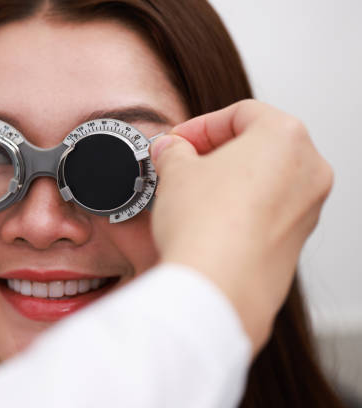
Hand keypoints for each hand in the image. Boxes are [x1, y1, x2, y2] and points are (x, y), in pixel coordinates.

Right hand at [149, 100, 332, 353]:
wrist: (216, 288)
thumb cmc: (207, 227)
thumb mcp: (175, 171)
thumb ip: (173, 151)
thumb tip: (170, 150)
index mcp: (286, 138)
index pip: (241, 113)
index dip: (200, 125)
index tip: (177, 140)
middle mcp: (308, 172)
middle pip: (257, 146)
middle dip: (213, 153)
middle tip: (181, 164)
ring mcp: (307, 210)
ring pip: (263, 180)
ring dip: (225, 181)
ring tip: (188, 195)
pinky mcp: (294, 243)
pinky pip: (265, 212)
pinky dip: (238, 209)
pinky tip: (204, 222)